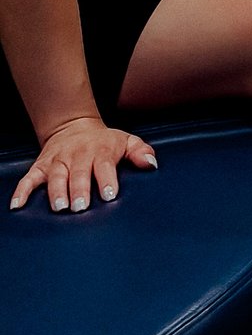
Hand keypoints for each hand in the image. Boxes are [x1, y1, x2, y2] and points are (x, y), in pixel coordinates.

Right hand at [12, 115, 155, 212]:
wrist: (74, 127)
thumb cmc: (104, 141)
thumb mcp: (126, 141)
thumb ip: (140, 151)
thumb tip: (151, 163)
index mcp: (100, 150)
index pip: (104, 165)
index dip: (106, 179)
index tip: (109, 194)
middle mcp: (77, 156)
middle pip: (78, 173)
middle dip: (79, 189)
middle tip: (81, 206)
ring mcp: (57, 162)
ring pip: (55, 177)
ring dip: (56, 192)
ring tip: (59, 207)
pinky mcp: (41, 167)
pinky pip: (28, 179)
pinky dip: (22, 191)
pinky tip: (18, 205)